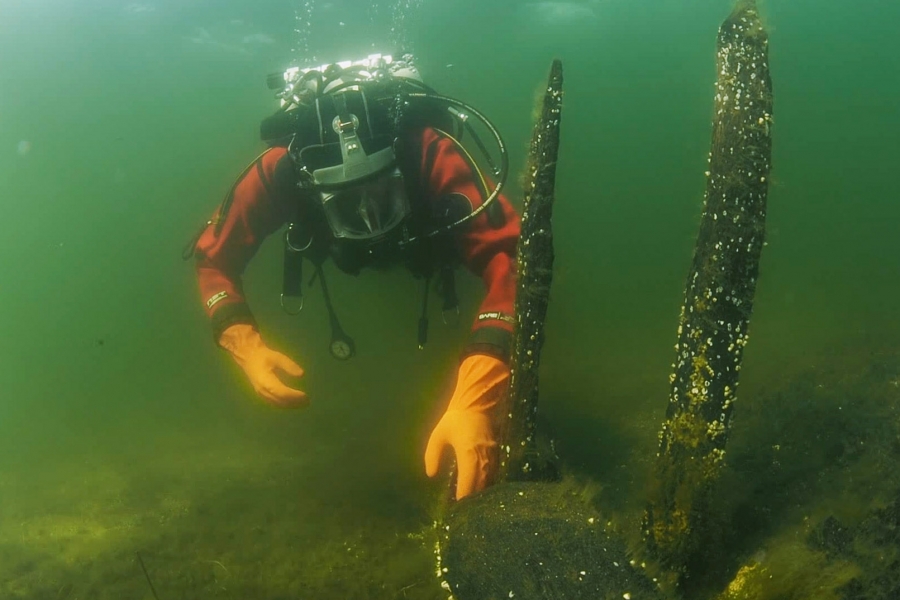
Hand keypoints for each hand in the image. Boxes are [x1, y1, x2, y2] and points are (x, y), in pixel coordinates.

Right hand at [219, 324, 307, 407]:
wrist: (248, 357)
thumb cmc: (264, 356)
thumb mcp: (277, 357)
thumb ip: (289, 366)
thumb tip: (302, 374)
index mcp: (266, 381)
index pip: (282, 392)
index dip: (294, 396)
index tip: (305, 395)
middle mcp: (262, 390)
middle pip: (280, 401)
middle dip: (294, 402)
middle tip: (307, 401)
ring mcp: (261, 393)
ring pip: (277, 403)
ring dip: (290, 405)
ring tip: (303, 403)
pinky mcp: (261, 394)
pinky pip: (274, 402)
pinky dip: (284, 404)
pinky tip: (293, 402)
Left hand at [424, 354, 509, 499]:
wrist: (478, 402)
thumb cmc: (456, 418)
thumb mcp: (439, 434)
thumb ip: (432, 454)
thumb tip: (430, 474)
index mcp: (469, 455)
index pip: (468, 485)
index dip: (463, 499)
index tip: (456, 510)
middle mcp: (484, 459)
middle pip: (481, 488)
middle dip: (474, 502)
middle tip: (465, 513)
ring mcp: (493, 457)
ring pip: (490, 483)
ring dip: (482, 494)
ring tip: (472, 506)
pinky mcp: (497, 454)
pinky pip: (494, 475)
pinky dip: (487, 484)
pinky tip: (481, 491)